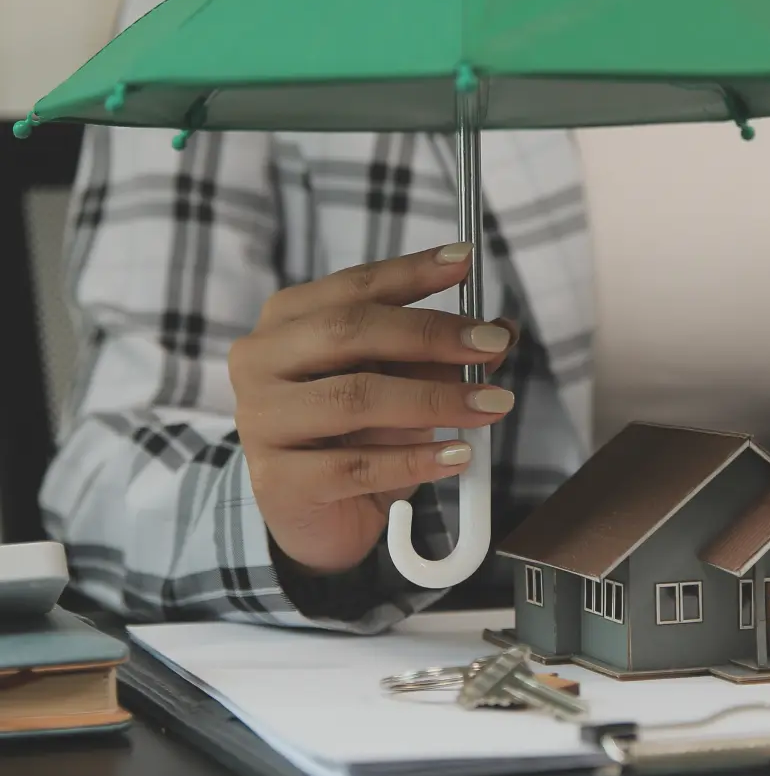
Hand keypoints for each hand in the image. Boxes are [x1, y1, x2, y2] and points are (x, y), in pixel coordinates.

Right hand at [228, 243, 517, 574]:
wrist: (314, 515)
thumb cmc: (356, 435)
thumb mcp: (401, 385)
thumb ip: (440, 356)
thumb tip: (501, 332)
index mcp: (288, 320)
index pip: (354, 285)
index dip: (412, 271)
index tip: (465, 260)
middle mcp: (262, 361)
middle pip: (349, 331)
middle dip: (430, 333)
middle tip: (491, 342)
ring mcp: (262, 420)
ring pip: (355, 398)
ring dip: (435, 400)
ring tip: (490, 405)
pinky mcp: (278, 480)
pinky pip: (357, 466)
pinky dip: (416, 459)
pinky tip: (458, 456)